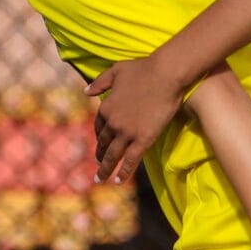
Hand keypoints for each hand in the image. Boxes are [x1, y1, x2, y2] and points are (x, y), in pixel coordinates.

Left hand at [88, 54, 185, 183]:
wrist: (166, 74)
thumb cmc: (143, 69)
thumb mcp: (116, 71)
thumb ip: (99, 82)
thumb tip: (85, 92)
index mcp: (106, 107)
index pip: (99, 126)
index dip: (99, 136)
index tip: (100, 143)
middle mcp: (113, 122)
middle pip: (103, 143)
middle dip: (100, 155)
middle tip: (98, 166)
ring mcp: (127, 132)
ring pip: (113, 155)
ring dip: (105, 169)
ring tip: (101, 179)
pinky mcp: (143, 139)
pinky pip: (131, 160)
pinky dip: (123, 171)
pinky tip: (119, 180)